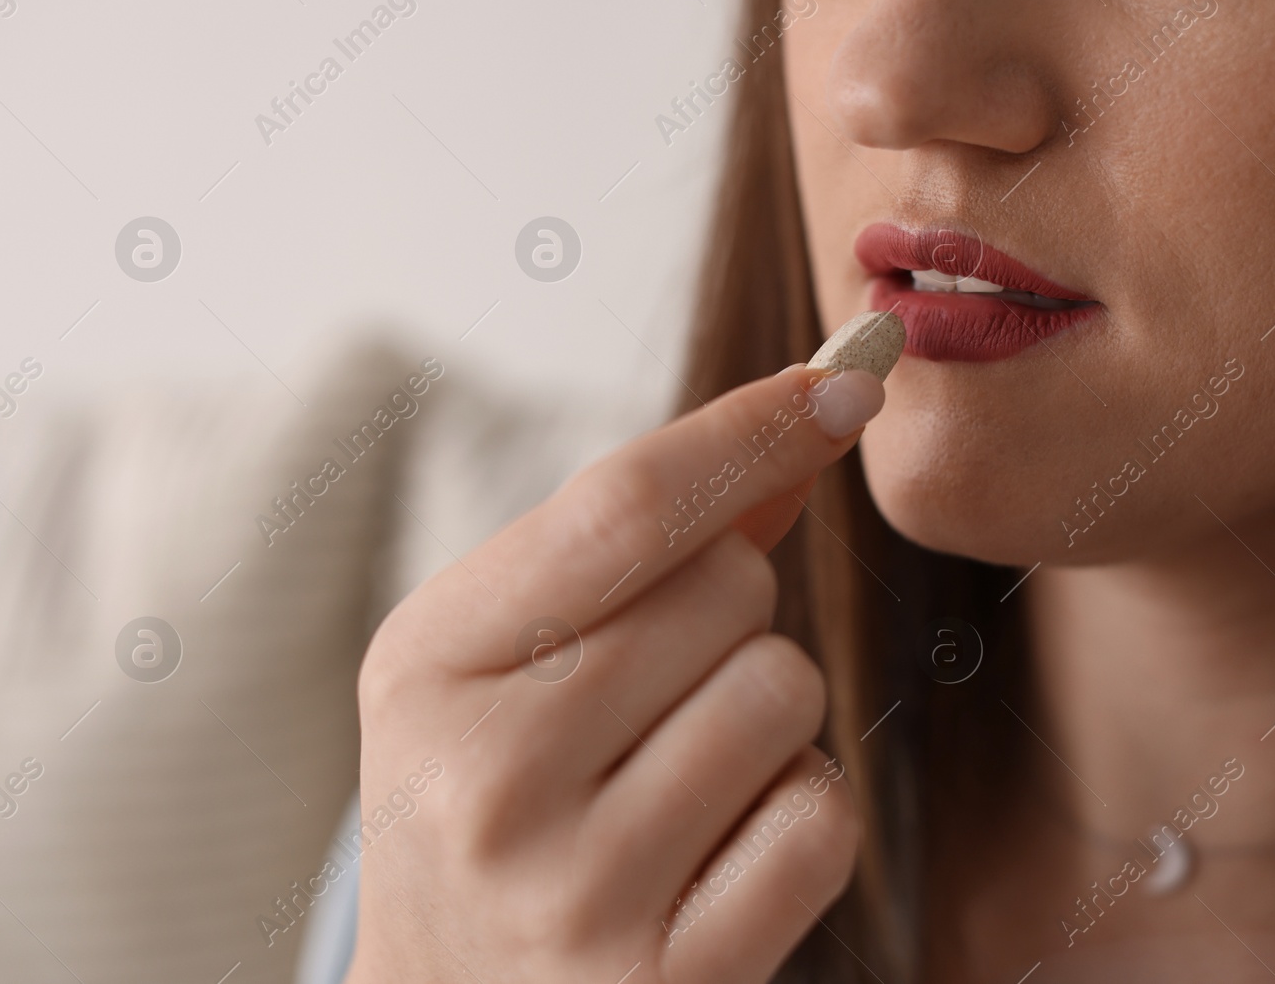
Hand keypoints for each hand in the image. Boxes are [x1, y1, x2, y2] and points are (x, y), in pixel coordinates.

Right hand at [345, 363, 884, 983]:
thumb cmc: (493, 798)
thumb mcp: (508, 657)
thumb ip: (640, 541)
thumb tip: (806, 414)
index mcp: (427, 664)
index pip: (624, 506)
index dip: (752, 429)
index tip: (847, 382)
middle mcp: (484, 777)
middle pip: (729, 587)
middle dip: (729, 613)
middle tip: (654, 691)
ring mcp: (574, 893)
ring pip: (786, 690)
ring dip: (766, 717)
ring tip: (676, 777)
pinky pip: (818, 815)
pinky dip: (795, 811)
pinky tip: (715, 852)